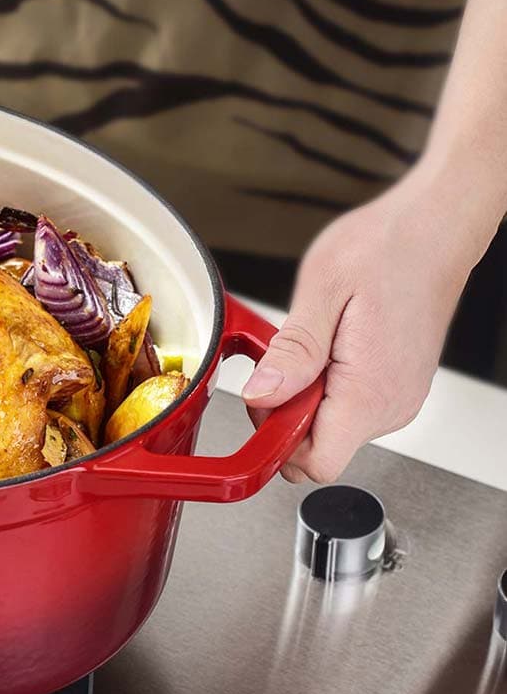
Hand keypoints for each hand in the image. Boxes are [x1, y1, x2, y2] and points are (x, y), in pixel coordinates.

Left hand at [240, 178, 472, 482]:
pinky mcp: (396, 387)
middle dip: (284, 414)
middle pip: (317, 448)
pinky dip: (325, 386)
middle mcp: (390, 406)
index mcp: (369, 392)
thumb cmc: (385, 249)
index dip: (275, 442)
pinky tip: (328, 347)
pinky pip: (347, 407)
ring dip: (304, 396)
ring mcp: (397, 399)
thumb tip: (260, 396)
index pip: (316, 464)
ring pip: (330, 428)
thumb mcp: (322, 292)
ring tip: (312, 344)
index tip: (262, 403)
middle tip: (283, 361)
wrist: (433, 229)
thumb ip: (291, 354)